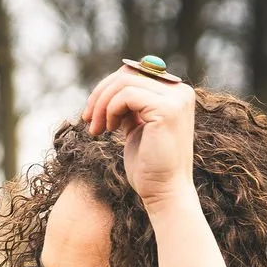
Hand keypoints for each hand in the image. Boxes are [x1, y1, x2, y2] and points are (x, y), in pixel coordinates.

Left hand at [82, 66, 196, 211]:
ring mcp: (175, 99)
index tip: (91, 114)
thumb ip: (130, 109)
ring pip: (124, 82)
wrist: (164, 194)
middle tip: (87, 120)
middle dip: (100, 95)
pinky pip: (126, 95)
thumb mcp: (137, 130)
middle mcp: (179, 92)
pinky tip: (108, 130)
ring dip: (102, 104)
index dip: (108, 89)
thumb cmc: (149, 169)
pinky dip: (110, 110)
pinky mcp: (167, 110)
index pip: (135, 73)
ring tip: (96, 129)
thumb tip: (109, 91)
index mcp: (174, 94)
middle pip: (128, 73)